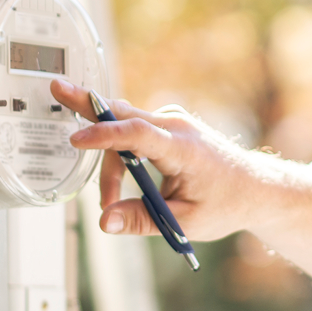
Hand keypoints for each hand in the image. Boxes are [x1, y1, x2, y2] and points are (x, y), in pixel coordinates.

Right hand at [51, 79, 311, 286]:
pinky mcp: (168, 124)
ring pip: (124, 129)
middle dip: (89, 108)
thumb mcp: (184, 222)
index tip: (76, 139)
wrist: (255, 188)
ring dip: (110, 162)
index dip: (104, 136)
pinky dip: (120, 153)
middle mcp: (177, 126)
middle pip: (124, 116)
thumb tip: (104, 222)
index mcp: (184, 150)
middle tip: (56, 88)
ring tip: (109, 200)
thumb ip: (142, 220)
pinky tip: (122, 181)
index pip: (137, 134)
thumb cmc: (225, 205)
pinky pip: (133, 131)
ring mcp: (173, 121)